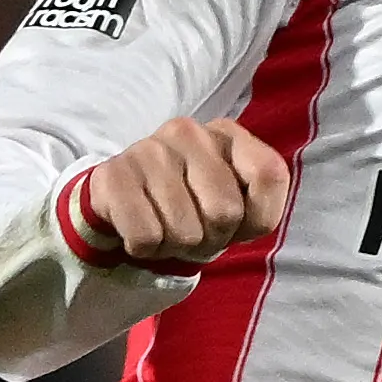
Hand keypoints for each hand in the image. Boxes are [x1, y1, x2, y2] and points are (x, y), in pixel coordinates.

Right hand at [74, 115, 291, 271]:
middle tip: (192, 229)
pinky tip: (140, 226)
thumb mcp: (238, 208)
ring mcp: (148, 149)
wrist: (126, 206)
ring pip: (184, 233)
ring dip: (174, 247)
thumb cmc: (192, 208)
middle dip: (210, 238)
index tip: (233, 219)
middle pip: (225, 213)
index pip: (269, 175)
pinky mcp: (112, 175)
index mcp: (227, 135)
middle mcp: (189, 132)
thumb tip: (237, 212)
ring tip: (164, 228)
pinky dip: (145, 249)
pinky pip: (145, 237)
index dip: (253, 217)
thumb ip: (261, 207)